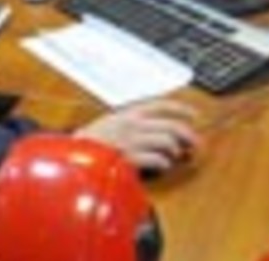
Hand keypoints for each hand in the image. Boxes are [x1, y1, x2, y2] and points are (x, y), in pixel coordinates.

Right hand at [74, 99, 200, 171]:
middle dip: (187, 134)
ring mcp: (132, 141)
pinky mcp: (130, 158)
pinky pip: (156, 159)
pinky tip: (162, 164)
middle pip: (170, 125)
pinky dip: (163, 162)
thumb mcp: (110, 122)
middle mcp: (133, 124)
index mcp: (128, 113)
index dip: (181, 108)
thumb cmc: (90, 141)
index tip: (193, 113)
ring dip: (175, 149)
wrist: (74, 154)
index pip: (161, 105)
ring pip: (166, 141)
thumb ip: (131, 122)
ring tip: (174, 154)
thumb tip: (153, 127)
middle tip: (194, 142)